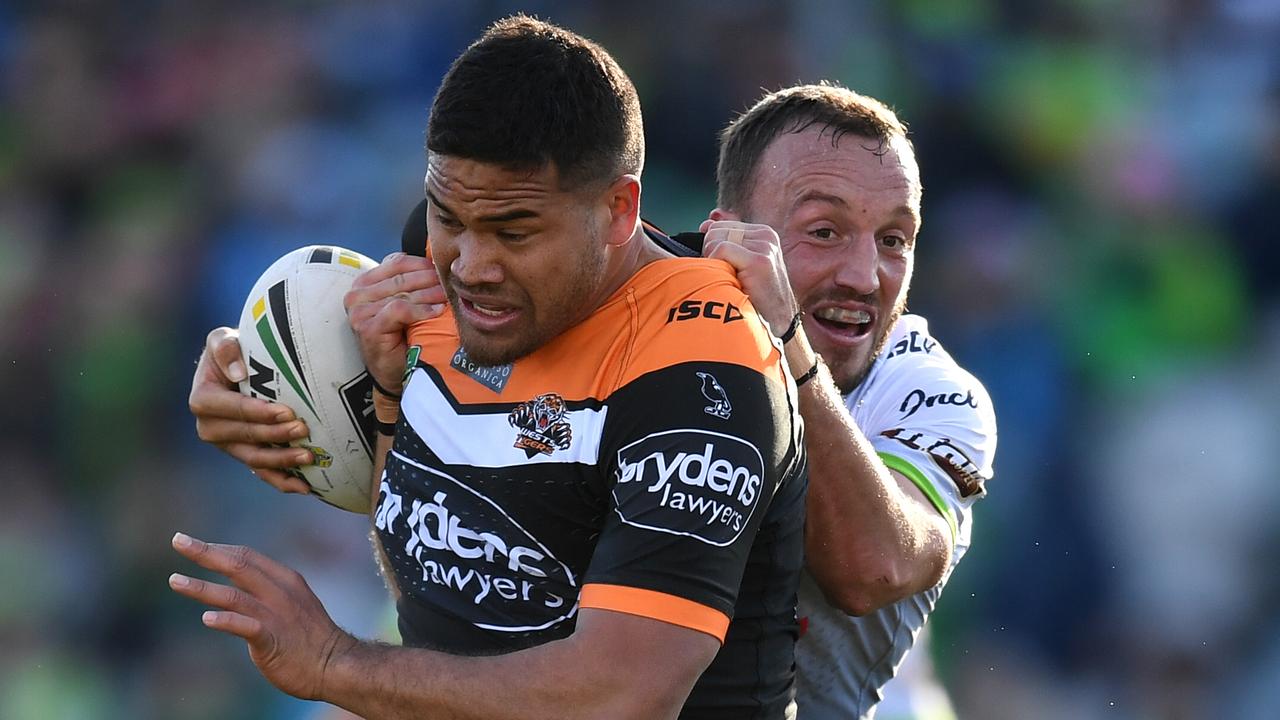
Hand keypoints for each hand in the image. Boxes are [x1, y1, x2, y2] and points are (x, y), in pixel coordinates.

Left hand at [169, 532, 357, 700]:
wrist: (335, 665)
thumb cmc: (310, 636)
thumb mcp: (294, 601)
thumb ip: (267, 589)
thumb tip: (236, 580)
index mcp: (284, 580)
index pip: (246, 556)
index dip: (218, 548)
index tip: (194, 544)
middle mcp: (279, 593)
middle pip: (237, 565)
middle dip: (205, 552)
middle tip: (178, 541)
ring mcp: (276, 616)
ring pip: (234, 595)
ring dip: (202, 587)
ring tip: (174, 580)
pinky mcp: (273, 641)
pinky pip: (246, 627)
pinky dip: (226, 620)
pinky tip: (206, 618)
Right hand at [190, 327, 313, 493]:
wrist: (238, 368)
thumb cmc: (232, 351)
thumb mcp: (222, 339)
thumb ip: (225, 348)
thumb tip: (238, 370)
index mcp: (203, 400)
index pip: (232, 409)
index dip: (258, 413)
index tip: (286, 412)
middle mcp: (210, 427)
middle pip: (245, 436)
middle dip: (275, 436)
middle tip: (304, 429)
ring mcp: (227, 445)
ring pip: (254, 458)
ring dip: (282, 461)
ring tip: (309, 457)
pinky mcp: (243, 454)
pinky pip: (262, 472)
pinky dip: (282, 480)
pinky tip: (305, 487)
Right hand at [344, 252, 445, 394]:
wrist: (392, 373)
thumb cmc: (400, 337)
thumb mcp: (403, 304)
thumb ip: (408, 282)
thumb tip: (434, 258)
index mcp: (364, 283)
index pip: (396, 263)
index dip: (423, 264)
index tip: (443, 269)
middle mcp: (356, 295)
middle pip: (401, 277)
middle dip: (430, 279)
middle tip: (451, 283)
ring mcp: (359, 311)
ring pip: (402, 293)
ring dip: (429, 294)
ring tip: (447, 297)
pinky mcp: (367, 326)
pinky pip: (400, 309)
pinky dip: (421, 310)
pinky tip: (436, 312)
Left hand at [699, 219, 800, 335]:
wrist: (778, 323)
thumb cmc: (756, 297)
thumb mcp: (742, 264)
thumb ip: (725, 241)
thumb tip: (705, 224)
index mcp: (763, 233)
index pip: (720, 226)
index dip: (711, 246)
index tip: (719, 267)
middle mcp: (766, 236)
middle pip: (716, 230)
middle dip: (709, 253)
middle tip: (722, 276)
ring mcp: (765, 246)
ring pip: (716, 238)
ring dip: (713, 261)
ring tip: (727, 279)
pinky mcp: (760, 260)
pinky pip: (721, 250)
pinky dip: (716, 265)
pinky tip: (728, 281)